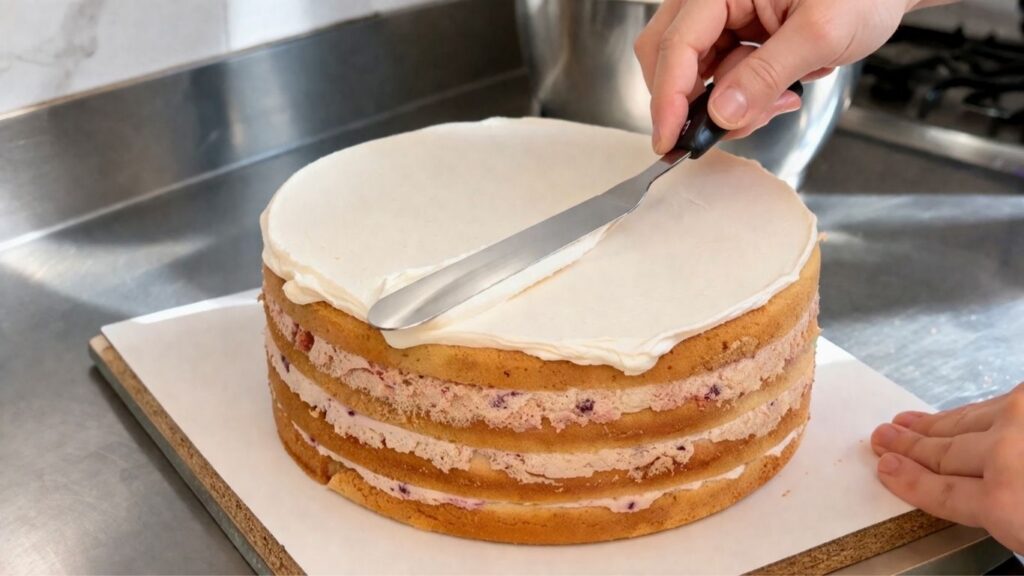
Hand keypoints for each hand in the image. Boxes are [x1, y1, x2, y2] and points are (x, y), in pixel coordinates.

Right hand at [634, 0, 936, 152]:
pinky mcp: (735, 33)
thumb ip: (766, 74)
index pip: (676, 45)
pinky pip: (718, 74)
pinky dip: (740, 96)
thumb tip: (721, 114)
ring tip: (775, 104)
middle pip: (666, 55)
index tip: (670, 140)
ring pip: (692, 71)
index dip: (668, 98)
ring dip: (722, 102)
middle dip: (689, 101)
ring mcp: (723, 16)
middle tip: (720, 131)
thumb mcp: (821, 34)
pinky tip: (777, 94)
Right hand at [871, 384, 1023, 553]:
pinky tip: (951, 416)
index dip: (909, 482)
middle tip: (882, 437)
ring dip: (929, 426)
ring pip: (962, 424)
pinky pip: (987, 407)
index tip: (885, 468)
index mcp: (1007, 503)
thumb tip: (973, 502)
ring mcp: (1020, 418)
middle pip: (945, 454)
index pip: (943, 493)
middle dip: (908, 447)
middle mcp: (1005, 454)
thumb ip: (998, 515)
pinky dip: (963, 414)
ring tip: (905, 423)